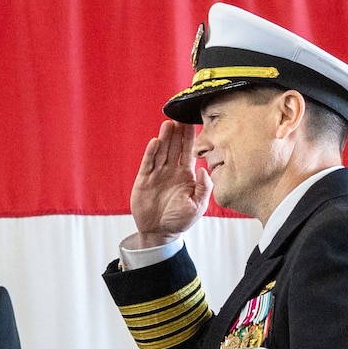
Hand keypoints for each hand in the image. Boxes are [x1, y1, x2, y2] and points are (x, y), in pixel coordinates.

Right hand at [127, 120, 212, 245]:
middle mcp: (171, 170)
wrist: (159, 232)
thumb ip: (203, 188)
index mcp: (186, 174)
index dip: (191, 137)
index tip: (193, 122)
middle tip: (180, 116)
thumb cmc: (180, 219)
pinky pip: (148, 163)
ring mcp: (157, 174)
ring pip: (161, 151)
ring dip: (165, 138)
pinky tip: (155, 142)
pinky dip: (151, 153)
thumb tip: (203, 170)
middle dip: (177, 132)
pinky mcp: (144, 180)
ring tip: (168, 124)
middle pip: (174, 146)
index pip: (189, 151)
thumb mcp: (198, 205)